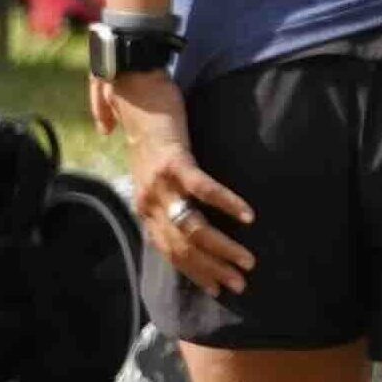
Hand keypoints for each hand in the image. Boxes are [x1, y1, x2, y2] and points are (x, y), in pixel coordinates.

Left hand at [102, 74, 250, 295]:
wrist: (133, 94)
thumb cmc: (149, 130)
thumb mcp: (152, 171)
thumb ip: (164, 195)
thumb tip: (181, 218)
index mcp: (145, 207)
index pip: (170, 251)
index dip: (195, 272)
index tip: (219, 287)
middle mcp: (149, 201)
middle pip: (183, 247)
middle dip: (212, 270)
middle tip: (239, 285)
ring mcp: (161, 183)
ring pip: (193, 227)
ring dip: (222, 248)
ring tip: (247, 260)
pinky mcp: (175, 161)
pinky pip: (203, 189)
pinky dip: (227, 204)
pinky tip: (248, 215)